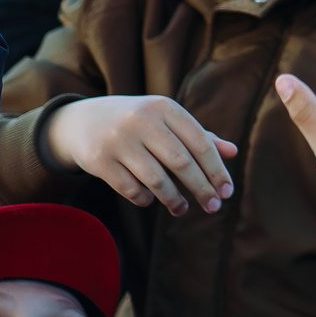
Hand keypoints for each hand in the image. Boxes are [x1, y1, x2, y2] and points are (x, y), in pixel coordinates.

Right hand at [46, 94, 237, 215]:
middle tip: (214, 207)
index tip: (228, 192)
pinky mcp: (99, 160)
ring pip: (156, 179)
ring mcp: (118, 140)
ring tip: (182, 209)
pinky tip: (151, 200)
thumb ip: (199, 136)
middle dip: (201, 188)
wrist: (82, 121)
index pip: (200, 142)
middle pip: (181, 162)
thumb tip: (232, 152)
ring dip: (174, 199)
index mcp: (164, 107)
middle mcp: (142, 120)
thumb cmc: (138, 123)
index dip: (216, 170)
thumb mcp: (167, 121)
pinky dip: (145, 199)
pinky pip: (131, 189)